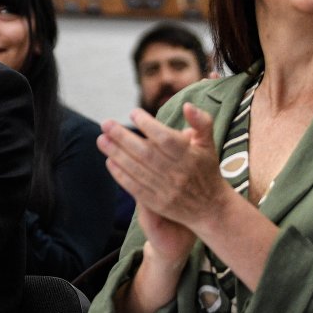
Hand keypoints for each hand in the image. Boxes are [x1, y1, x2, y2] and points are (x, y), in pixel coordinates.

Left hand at [98, 104, 229, 241]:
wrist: (210, 207)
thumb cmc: (206, 169)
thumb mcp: (208, 144)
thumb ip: (201, 122)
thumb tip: (187, 105)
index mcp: (189, 156)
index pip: (165, 138)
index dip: (147, 124)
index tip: (132, 113)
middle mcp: (177, 173)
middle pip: (145, 153)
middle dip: (123, 137)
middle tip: (106, 124)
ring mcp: (166, 189)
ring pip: (137, 169)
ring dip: (116, 153)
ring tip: (101, 139)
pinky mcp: (157, 203)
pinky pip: (135, 187)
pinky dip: (121, 174)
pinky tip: (109, 161)